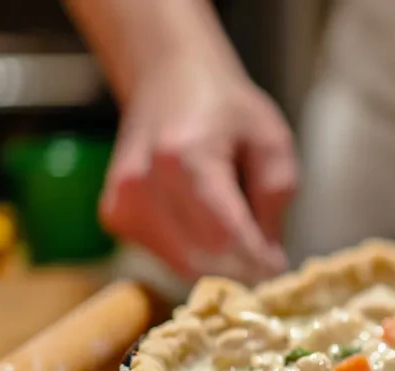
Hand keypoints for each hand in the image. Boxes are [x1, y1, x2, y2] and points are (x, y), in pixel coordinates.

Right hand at [100, 56, 296, 280]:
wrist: (169, 78)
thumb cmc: (226, 107)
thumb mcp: (271, 141)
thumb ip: (275, 197)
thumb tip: (268, 253)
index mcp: (185, 156)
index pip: (224, 234)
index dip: (257, 261)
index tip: (280, 268)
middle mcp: (144, 181)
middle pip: (201, 257)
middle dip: (241, 268)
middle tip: (267, 261)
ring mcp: (122, 200)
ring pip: (183, 264)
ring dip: (219, 265)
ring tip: (243, 241)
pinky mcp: (114, 214)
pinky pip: (165, 256)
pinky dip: (195, 255)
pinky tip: (210, 232)